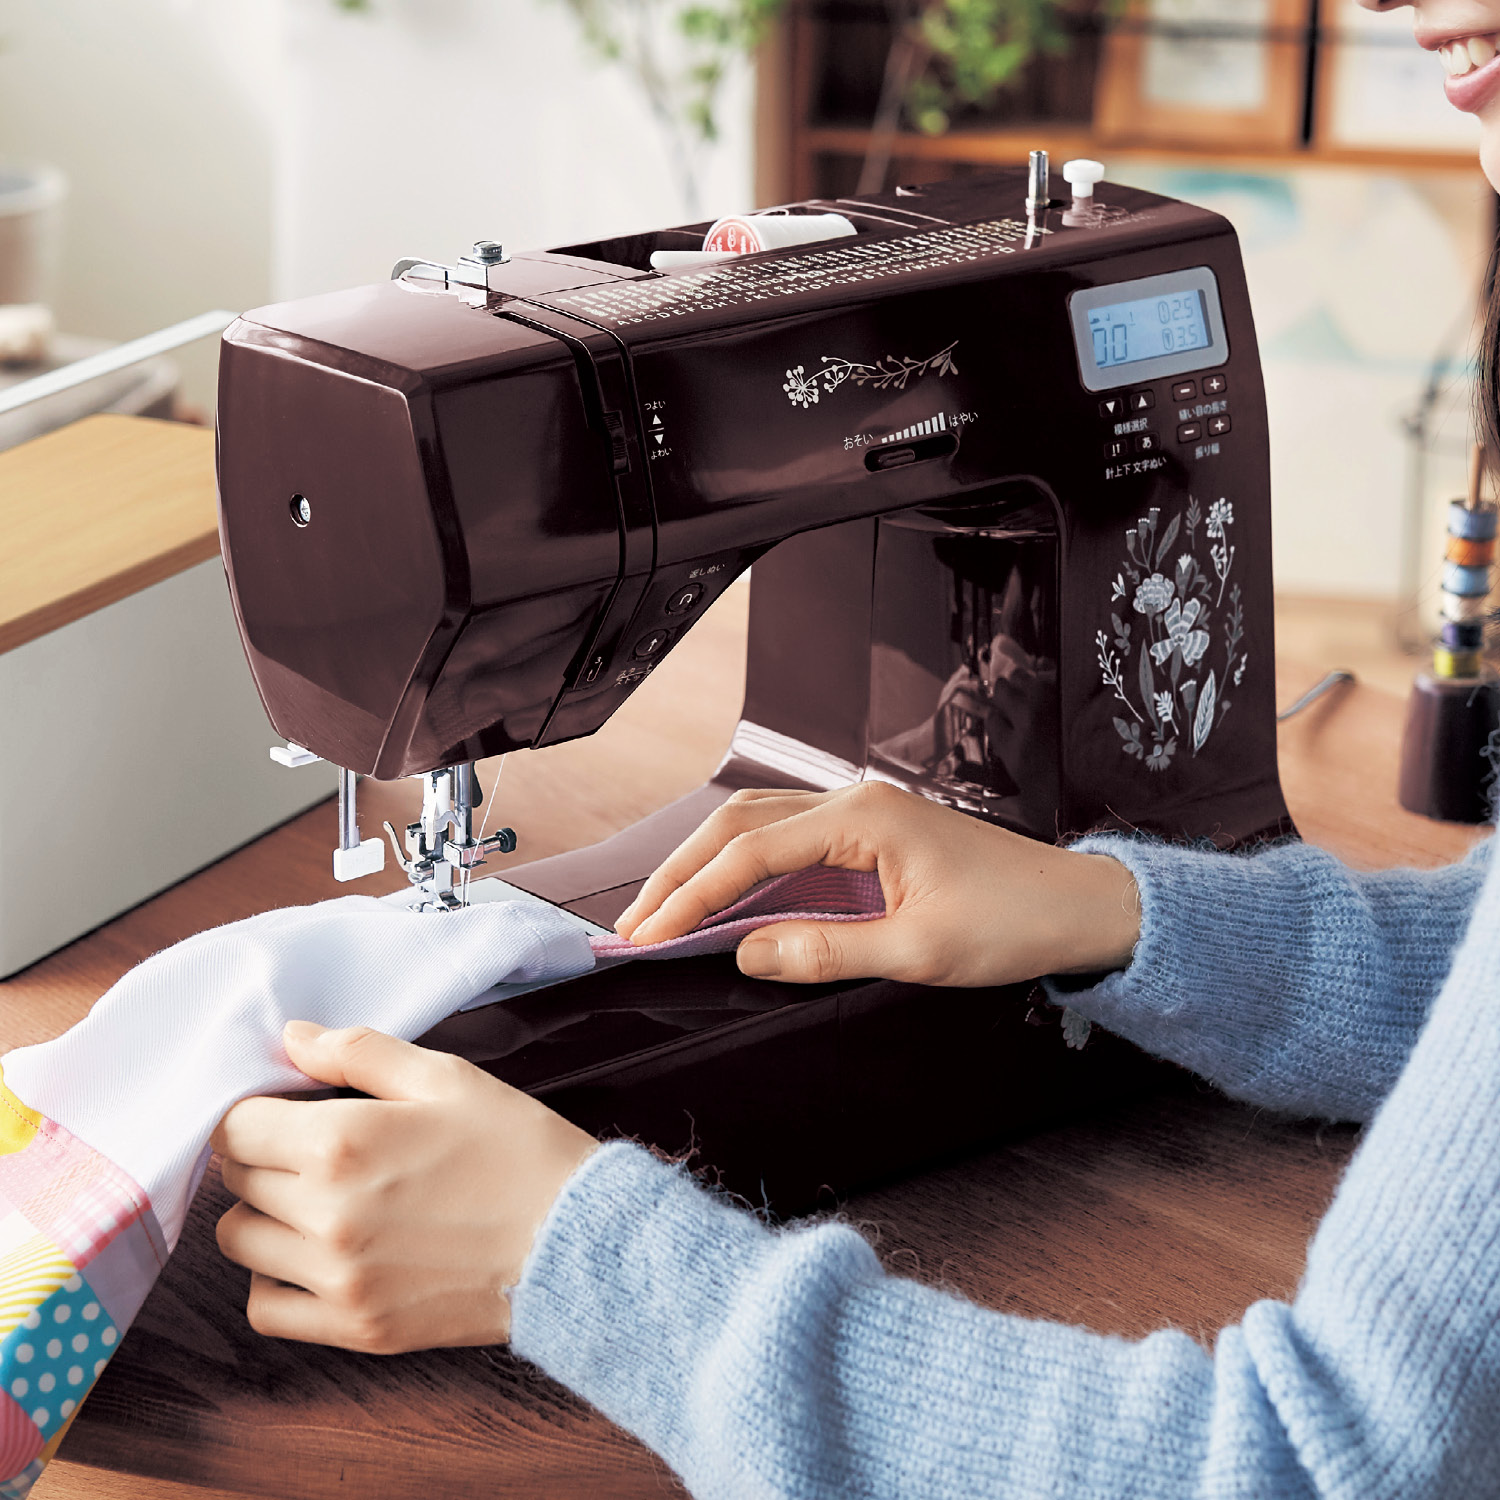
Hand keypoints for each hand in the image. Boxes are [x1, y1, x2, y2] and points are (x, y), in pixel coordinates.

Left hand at [212, 1021, 595, 1353]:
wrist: (575, 1240)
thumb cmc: (517, 1149)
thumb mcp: (448, 1078)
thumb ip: (361, 1053)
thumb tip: (294, 1038)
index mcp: (341, 1142)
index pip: (235, 1128)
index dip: (258, 1112)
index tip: (289, 1112)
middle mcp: (325, 1214)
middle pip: (235, 1180)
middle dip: (265, 1157)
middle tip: (314, 1150)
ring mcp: (337, 1278)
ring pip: (239, 1241)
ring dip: (266, 1215)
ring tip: (317, 1201)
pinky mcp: (355, 1326)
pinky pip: (265, 1308)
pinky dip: (275, 1280)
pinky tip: (316, 1256)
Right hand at [614, 782, 1139, 986]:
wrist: (1079, 907)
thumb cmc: (1014, 922)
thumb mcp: (918, 952)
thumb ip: (825, 951)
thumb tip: (748, 954)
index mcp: (861, 819)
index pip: (750, 853)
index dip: (692, 898)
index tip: (648, 936)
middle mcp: (853, 803)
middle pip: (738, 824)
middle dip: (680, 873)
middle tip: (633, 924)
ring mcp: (860, 815)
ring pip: (758, 826)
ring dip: (706, 866)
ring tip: (662, 912)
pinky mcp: (869, 837)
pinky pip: (789, 843)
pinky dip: (745, 870)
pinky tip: (725, 903)